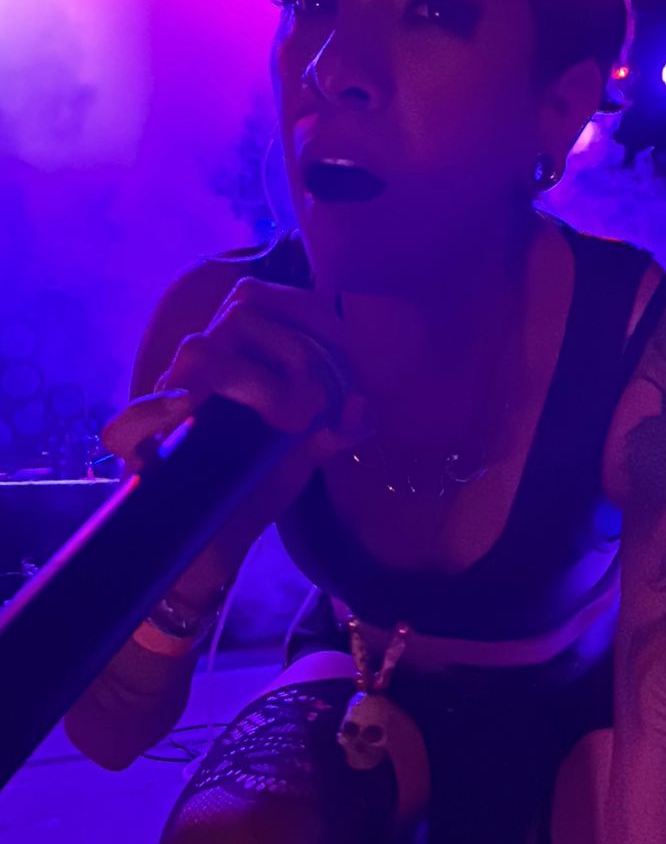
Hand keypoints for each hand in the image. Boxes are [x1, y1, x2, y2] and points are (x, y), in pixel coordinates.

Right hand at [101, 277, 371, 592]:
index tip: (341, 346)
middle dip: (293, 348)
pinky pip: (126, 426)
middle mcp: (199, 372)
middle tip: (316, 400)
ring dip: (254, 378)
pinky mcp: (142, 456)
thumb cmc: (255, 482)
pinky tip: (187, 409)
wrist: (215, 546)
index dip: (304, 310)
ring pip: (197, 352)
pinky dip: (154, 412)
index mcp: (232, 357)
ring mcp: (168, 408)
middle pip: (238, 314)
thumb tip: (361, 408)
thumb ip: (336, 427)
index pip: (256, 297)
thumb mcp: (306, 450)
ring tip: (287, 418)